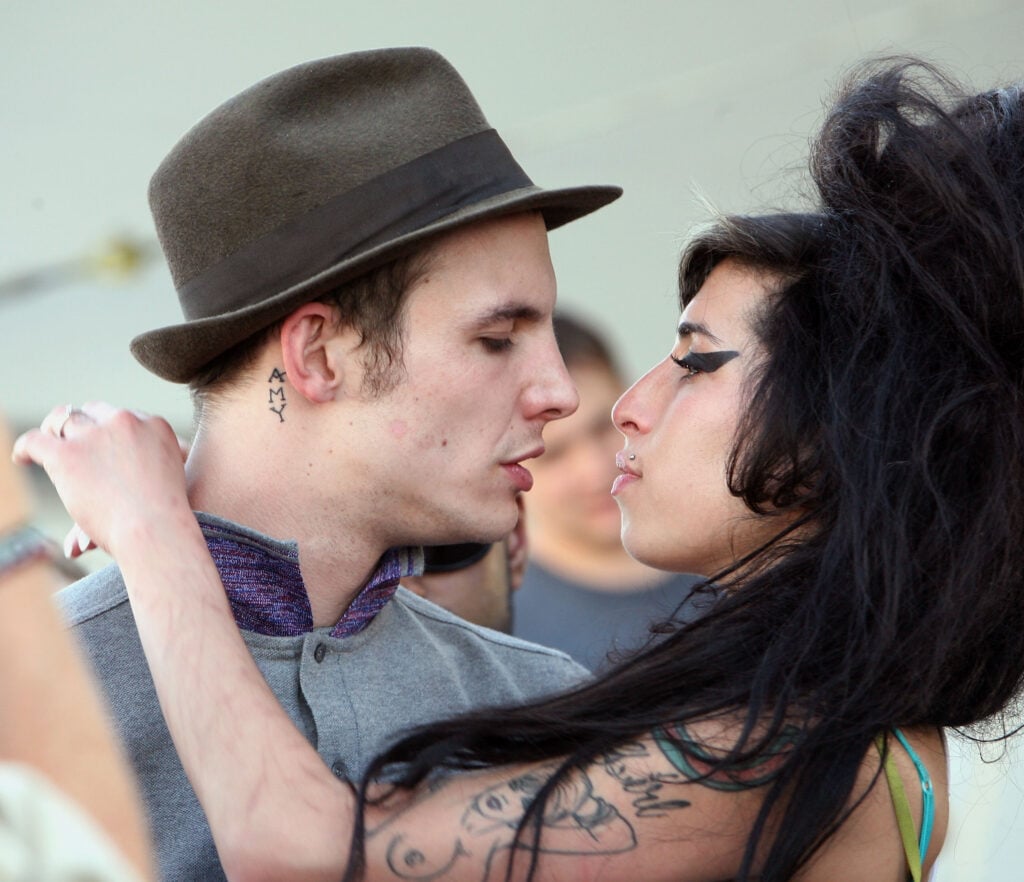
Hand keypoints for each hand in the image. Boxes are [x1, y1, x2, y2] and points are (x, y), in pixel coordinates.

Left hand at [12, 403, 190, 559]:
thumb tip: (119, 508)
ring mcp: (96, 436)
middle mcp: (126, 422)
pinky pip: (36, 441)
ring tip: (47, 448)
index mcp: (156, 426)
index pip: (123, 417)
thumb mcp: (166, 488)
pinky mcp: (67, 454)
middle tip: (70, 443)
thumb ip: (141, 481)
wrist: (157, 531)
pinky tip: (22, 459)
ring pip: (65, 421)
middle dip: (83, 427)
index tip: (101, 445)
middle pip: (95, 412)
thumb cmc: (166, 521)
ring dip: (55, 432)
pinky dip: (26, 449)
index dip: (109, 429)